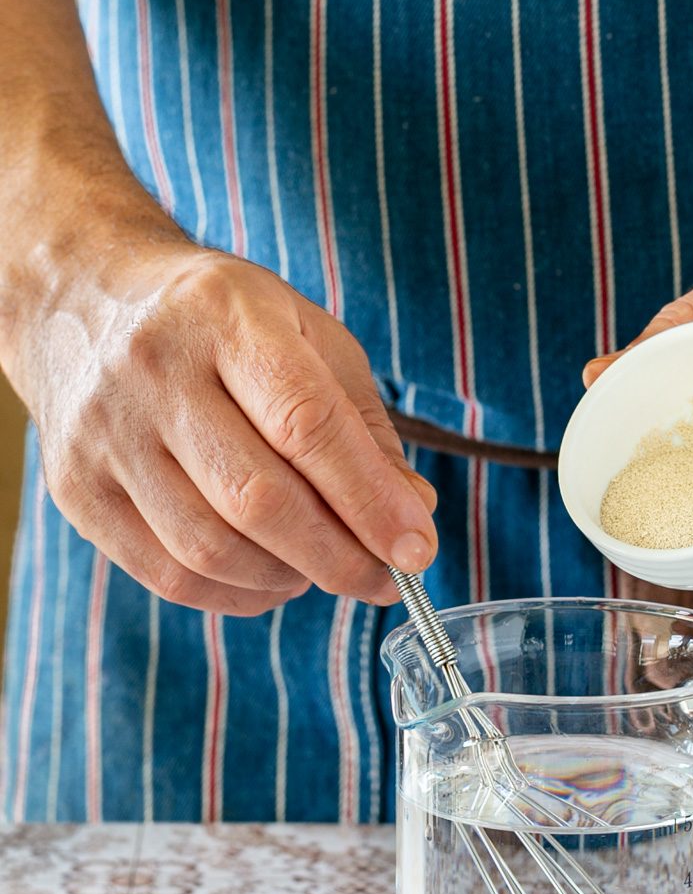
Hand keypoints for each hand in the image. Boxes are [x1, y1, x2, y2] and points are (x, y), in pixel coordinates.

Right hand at [8, 233, 435, 614]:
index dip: (369, 500)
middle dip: (338, 557)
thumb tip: (411, 519)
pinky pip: (169, 575)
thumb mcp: (306, 336)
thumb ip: (363, 428)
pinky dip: (236, 594)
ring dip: (288, 579)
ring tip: (323, 568)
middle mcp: (154, 371)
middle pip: (257, 499)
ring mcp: (104, 434)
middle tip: (383, 579)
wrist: (80, 300)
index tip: (416, 550)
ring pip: (210, 549)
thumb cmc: (217, 323)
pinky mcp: (76, 490)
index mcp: (225, 317)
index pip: (307, 424)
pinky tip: (271, 577)